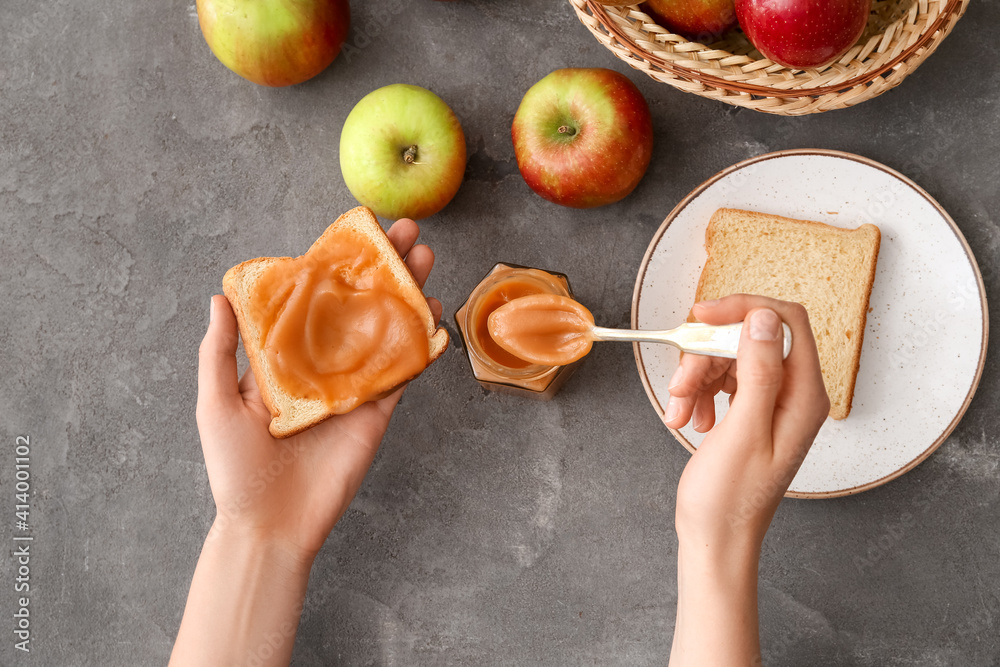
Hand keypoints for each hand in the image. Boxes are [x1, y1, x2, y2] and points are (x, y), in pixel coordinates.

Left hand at [196, 218, 442, 564]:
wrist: (269, 525)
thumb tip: (219, 297)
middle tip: (404, 234)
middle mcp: (323, 365)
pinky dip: (420, 345)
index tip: (357, 230)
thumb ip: (219, 352)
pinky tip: (434, 315)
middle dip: (383, 269)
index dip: (337, 264)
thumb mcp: (215, 403)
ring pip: (386, 331)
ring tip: (423, 260)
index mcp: (284, 358)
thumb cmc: (234, 468)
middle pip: (359, 306)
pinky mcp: (376, 412)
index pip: (315, 299)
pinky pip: (402, 373)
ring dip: (407, 295)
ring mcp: (353, 387)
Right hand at [666, 295, 828, 552]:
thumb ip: (758, 371)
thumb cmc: (731, 498)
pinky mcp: (750, 412)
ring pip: (729, 360)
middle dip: (707, 355)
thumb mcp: (743, 430)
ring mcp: (771, 403)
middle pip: (748, 340)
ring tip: (679, 411)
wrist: (716, 538)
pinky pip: (721, 382)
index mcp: (804, 396)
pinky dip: (698, 394)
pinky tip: (686, 418)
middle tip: (680, 384)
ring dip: (696, 378)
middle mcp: (793, 395)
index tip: (702, 315)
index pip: (785, 322)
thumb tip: (763, 319)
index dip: (743, 310)